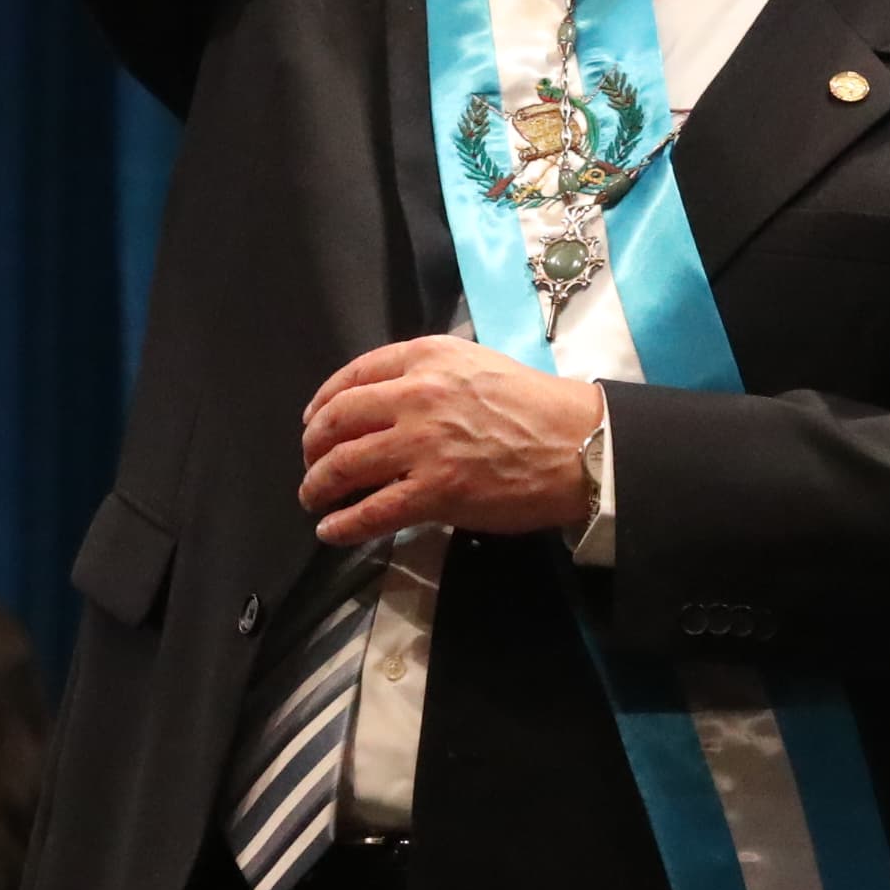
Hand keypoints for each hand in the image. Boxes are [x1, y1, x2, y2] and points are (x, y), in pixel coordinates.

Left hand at [295, 339, 598, 545]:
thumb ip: (430, 372)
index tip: (312, 420)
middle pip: (339, 420)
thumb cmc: (536, 406)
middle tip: (310, 463)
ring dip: (319, 485)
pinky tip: (331, 531)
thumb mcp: (477, 363)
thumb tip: (389, 396)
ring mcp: (423, 444)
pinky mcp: (435, 491)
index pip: (354, 375)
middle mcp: (417, 395)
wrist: (580, 446)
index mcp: (427, 358)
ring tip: (312, 498)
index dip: (323, 401)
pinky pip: (373, 511)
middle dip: (314, 446)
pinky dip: (343, 524)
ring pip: (345, 465)